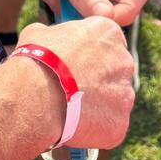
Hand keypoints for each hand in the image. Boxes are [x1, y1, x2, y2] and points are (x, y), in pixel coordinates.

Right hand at [16, 17, 135, 149]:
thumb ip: (57, 35)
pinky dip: (96, 127)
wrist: (36, 97)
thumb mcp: (40, 33)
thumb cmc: (35, 61)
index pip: (108, 41)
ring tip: (72, 109)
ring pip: (115, 100)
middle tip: (75, 88)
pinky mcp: (119, 122)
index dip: (91, 53)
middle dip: (99, 79)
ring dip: (99, 104)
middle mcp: (123, 60)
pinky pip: (110, 124)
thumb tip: (51, 42)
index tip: (78, 63)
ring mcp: (125, 93)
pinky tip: (76, 125)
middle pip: (115, 70)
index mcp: (107, 32)